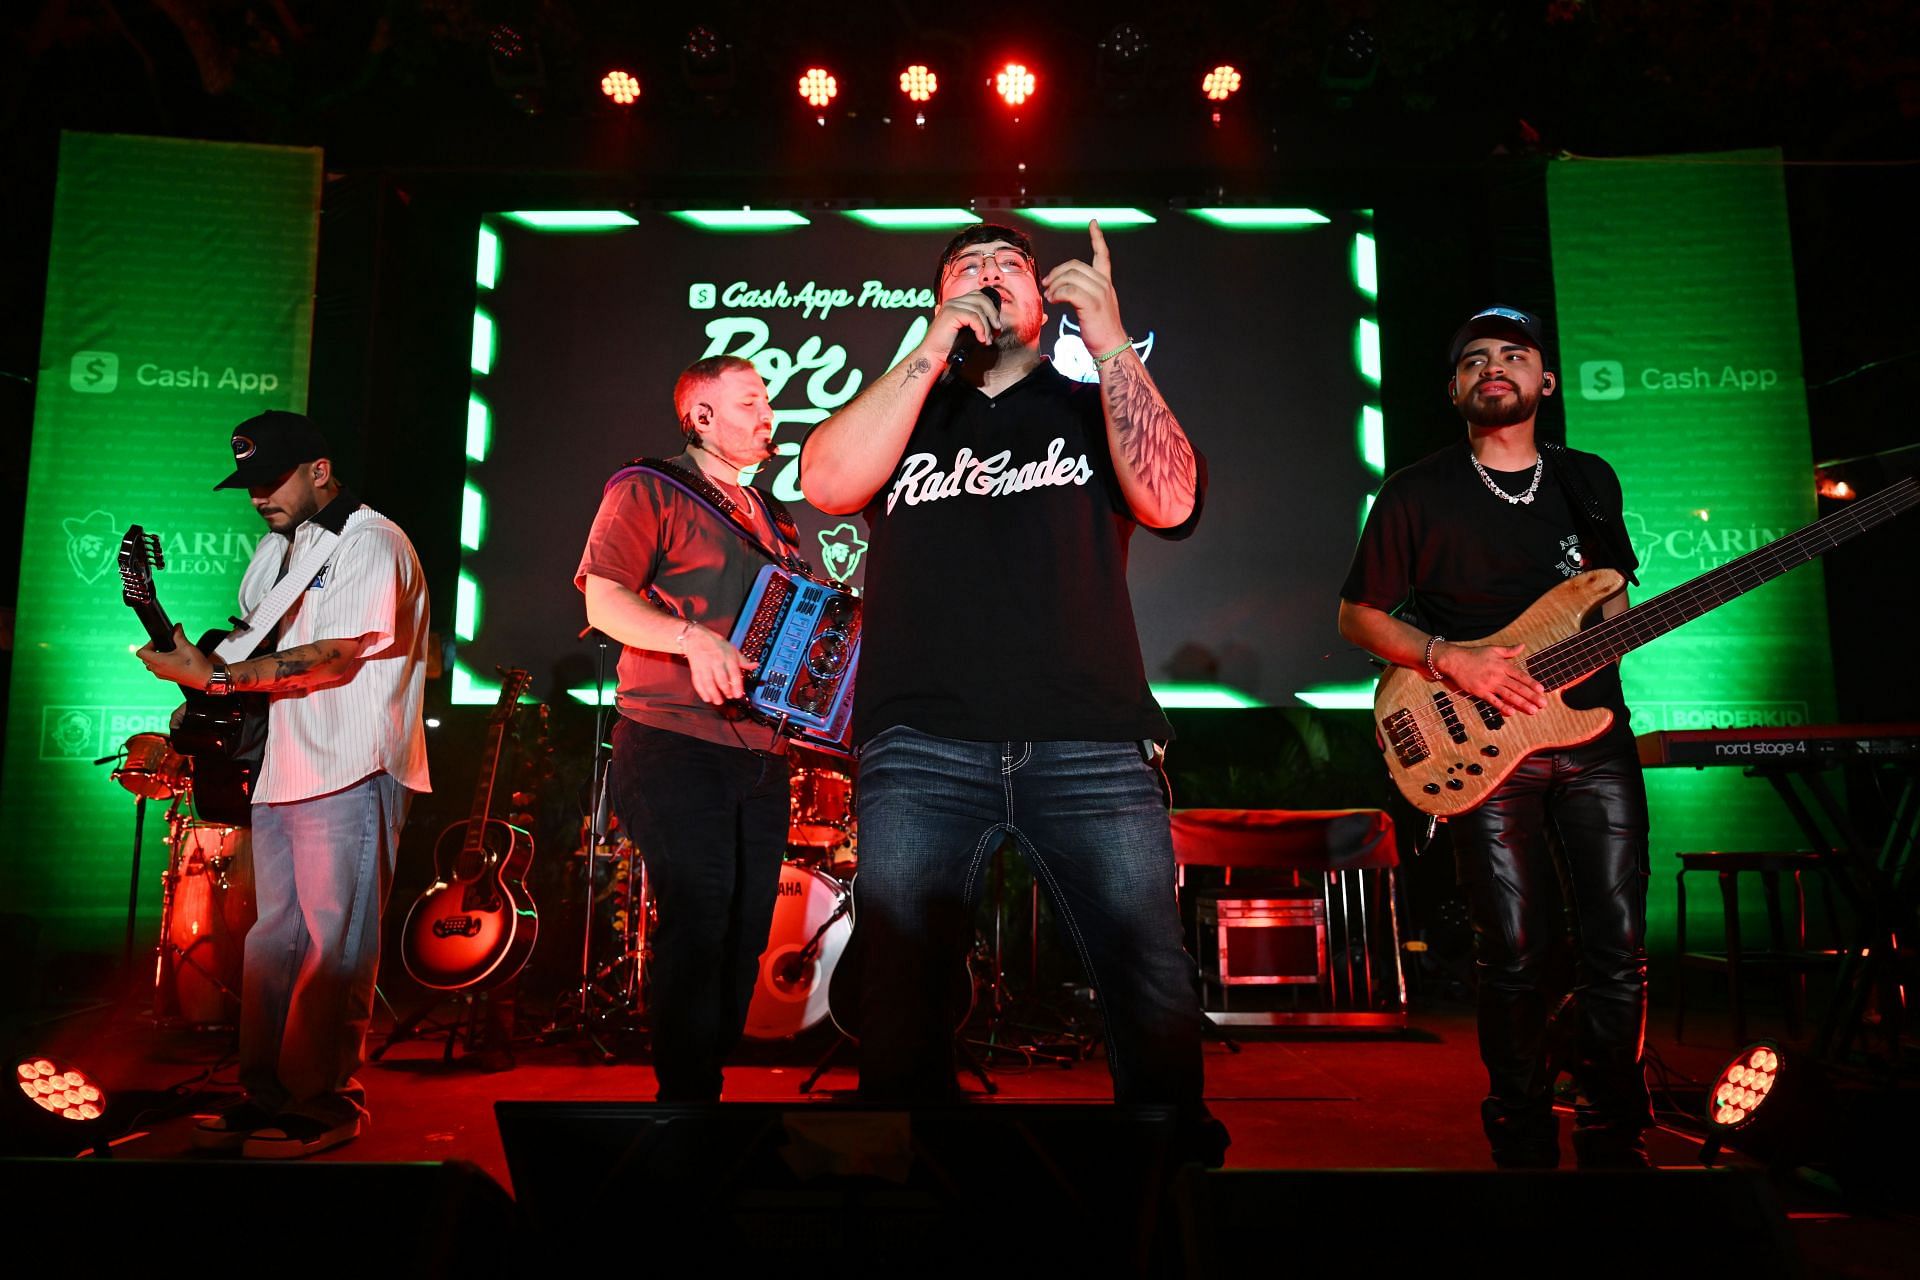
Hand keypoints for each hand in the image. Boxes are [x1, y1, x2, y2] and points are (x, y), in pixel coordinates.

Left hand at [136, 625, 213, 688]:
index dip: (147, 644)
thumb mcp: (186, 646)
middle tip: (164, 645)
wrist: (206, 678)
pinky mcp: (168, 678)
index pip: (141, 653)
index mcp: (159, 662)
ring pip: (150, 665)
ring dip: (155, 657)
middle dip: (152, 650)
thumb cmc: (196, 665)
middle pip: (145, 658)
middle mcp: (158, 670)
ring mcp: (162, 675)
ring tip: (169, 653)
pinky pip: (157, 670)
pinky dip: (161, 663)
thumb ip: (178, 635)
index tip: (158, 642)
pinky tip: (174, 659)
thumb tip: (177, 627)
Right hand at [682, 624, 756, 705]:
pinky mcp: (695, 669)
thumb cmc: (716, 644)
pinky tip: (707, 698)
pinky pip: (698, 682)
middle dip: (726, 691)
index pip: (734, 673)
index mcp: (728, 656)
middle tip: (729, 697)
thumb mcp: (732, 649)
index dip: (737, 686)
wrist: (697, 637)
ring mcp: (705, 665)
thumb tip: (755, 665)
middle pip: (721, 679)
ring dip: (714, 694)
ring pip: (709, 682)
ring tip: (718, 701)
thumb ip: (743, 661)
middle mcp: (716, 661)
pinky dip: (702, 692)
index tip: (738, 695)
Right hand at [924, 287, 1003, 357]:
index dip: (991, 308)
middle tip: (997, 329)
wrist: (932, 356)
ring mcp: (951, 306)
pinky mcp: (951, 314)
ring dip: (987, 326)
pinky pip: (974, 317)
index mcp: (956, 304)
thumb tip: (994, 323)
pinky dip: (981, 328)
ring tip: (987, 340)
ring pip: (979, 309)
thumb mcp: (965, 332)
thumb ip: (975, 324)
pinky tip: (981, 339)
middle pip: (981, 298)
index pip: (979, 296)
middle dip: (993, 313)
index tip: (996, 325)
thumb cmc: (947, 348)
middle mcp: (953, 302)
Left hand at [1041, 220, 1125, 354]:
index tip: (1093, 223)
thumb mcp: (1094, 307)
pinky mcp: (1091, 304)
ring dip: (1054, 284)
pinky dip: (1057, 293)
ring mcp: (1099, 293)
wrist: (1112, 348)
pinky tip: (1053, 300)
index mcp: (1106, 283)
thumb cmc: (1100, 331)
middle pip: (1075, 265)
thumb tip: (1062, 290)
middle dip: (1057, 272)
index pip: (1103, 255)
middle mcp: (1104, 284)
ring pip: (1070, 276)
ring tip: (1049, 296)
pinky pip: (1069, 290)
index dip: (1097, 237)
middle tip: (1046, 284)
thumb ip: (1083, 294)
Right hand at [1434, 641, 1547, 715]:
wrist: (1455, 660)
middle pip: (1518, 687)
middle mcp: (1498, 675)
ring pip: (1509, 695)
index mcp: (1502, 665)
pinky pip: (1493, 701)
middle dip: (1532, 696)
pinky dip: (1502, 707)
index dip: (1531, 683)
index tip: (1541, 690)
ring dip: (1522, 704)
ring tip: (1533, 711)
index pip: (1520, 675)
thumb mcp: (1493, 649)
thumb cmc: (1474, 655)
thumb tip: (1522, 646)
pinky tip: (1511, 712)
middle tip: (1543, 704)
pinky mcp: (1480, 692)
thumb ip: (1509, 650)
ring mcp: (1489, 684)